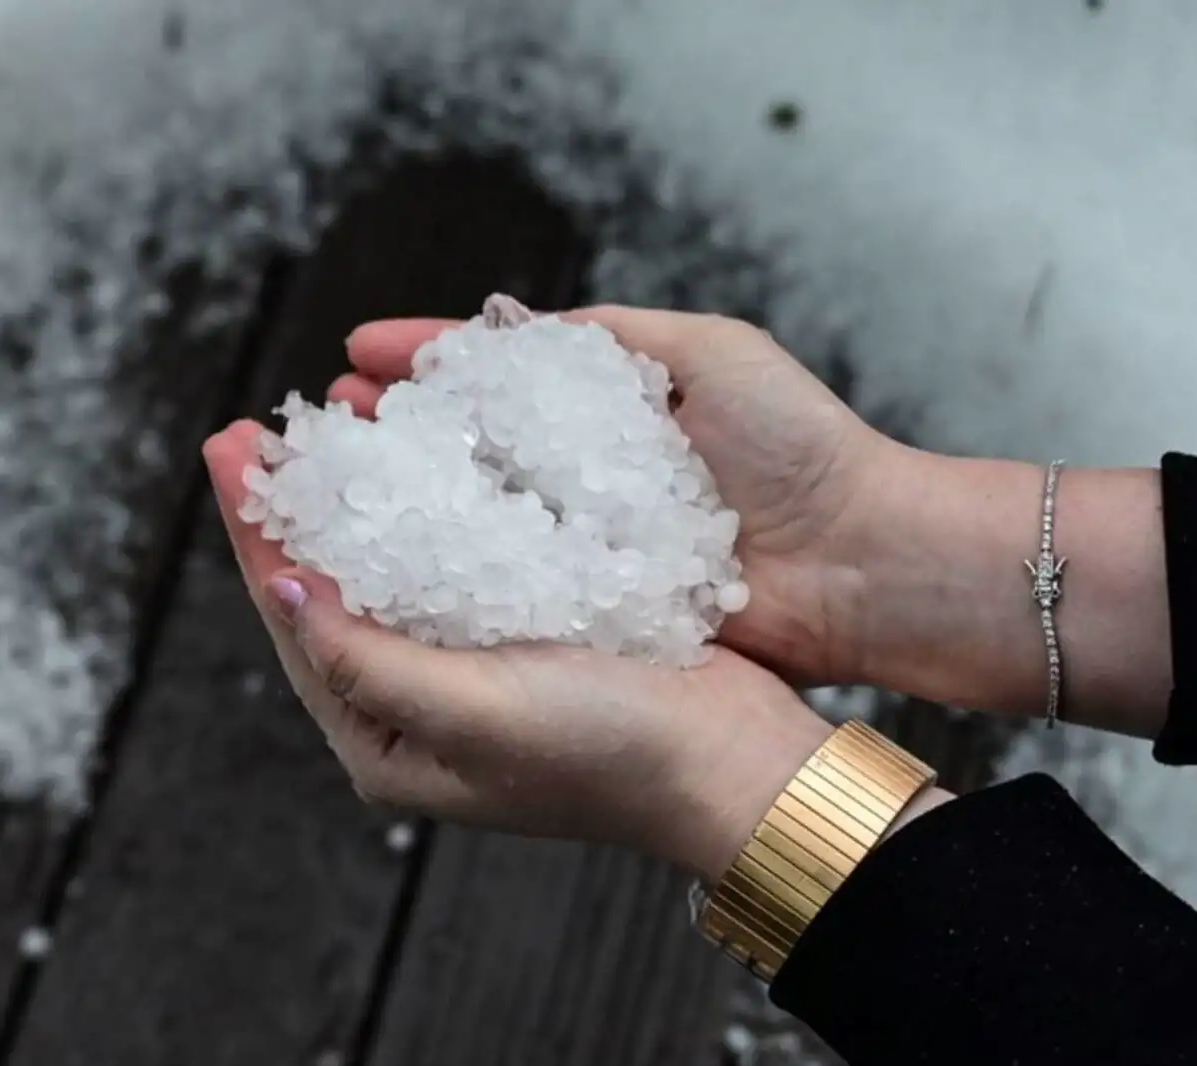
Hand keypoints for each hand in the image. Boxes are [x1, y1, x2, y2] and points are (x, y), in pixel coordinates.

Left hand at [203, 421, 832, 879]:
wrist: (734, 763)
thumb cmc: (609, 755)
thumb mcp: (474, 715)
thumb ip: (369, 662)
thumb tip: (285, 587)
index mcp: (388, 746)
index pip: (297, 623)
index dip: (258, 532)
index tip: (231, 450)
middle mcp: (420, 710)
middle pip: (334, 590)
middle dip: (297, 506)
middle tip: (257, 428)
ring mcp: (477, 671)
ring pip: (394, 566)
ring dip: (363, 492)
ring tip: (333, 421)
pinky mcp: (533, 632)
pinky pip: (463, 556)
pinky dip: (436, 501)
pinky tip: (424, 450)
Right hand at [332, 307, 903, 687]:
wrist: (866, 564)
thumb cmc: (803, 449)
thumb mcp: (714, 353)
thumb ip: (615, 337)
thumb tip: (510, 323)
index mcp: (612, 409)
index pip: (498, 374)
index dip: (426, 362)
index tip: (357, 354)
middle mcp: (591, 477)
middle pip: (471, 445)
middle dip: (398, 429)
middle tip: (330, 417)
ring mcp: (591, 546)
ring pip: (479, 517)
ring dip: (410, 498)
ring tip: (339, 479)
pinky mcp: (601, 611)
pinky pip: (516, 590)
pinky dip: (457, 574)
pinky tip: (397, 562)